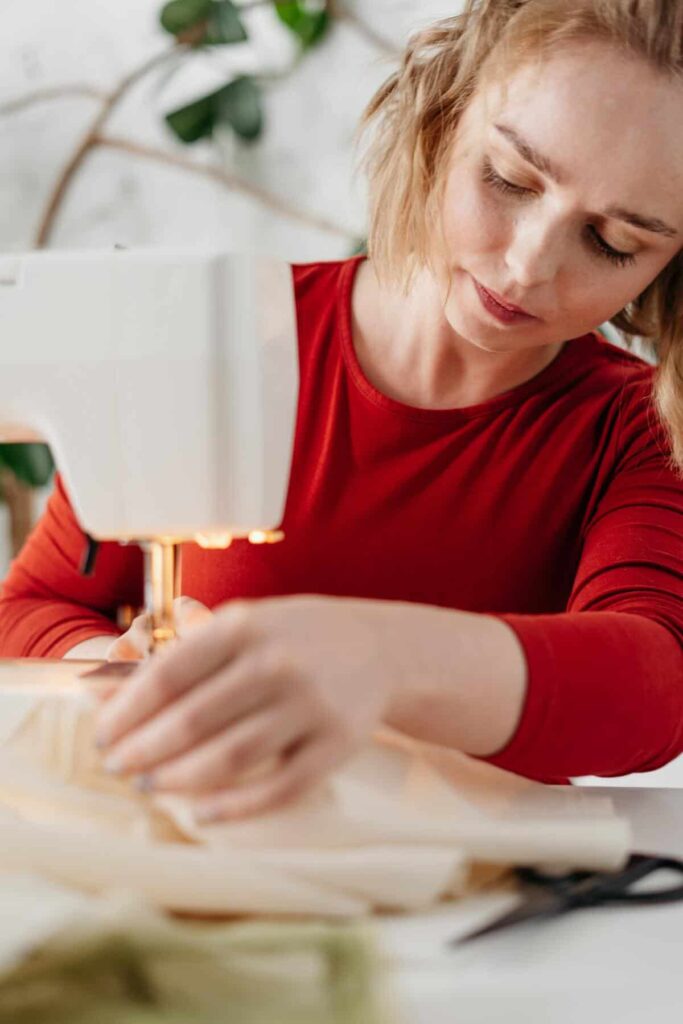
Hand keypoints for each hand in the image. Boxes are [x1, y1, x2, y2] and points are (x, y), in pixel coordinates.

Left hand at [94, 595, 399, 820]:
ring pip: (229, 758)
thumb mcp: (244, 625)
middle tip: (118, 767)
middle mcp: (278, 663)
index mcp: (246, 626)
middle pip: (192, 721)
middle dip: (144, 750)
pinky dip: (234, 807)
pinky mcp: (336, 745)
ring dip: (178, 779)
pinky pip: (278, 788)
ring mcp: (311, 706)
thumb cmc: (293, 637)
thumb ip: (184, 655)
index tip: (102, 734)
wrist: (379, 648)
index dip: (128, 710)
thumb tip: (107, 693)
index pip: (170, 674)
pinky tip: (201, 812)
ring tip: (151, 785)